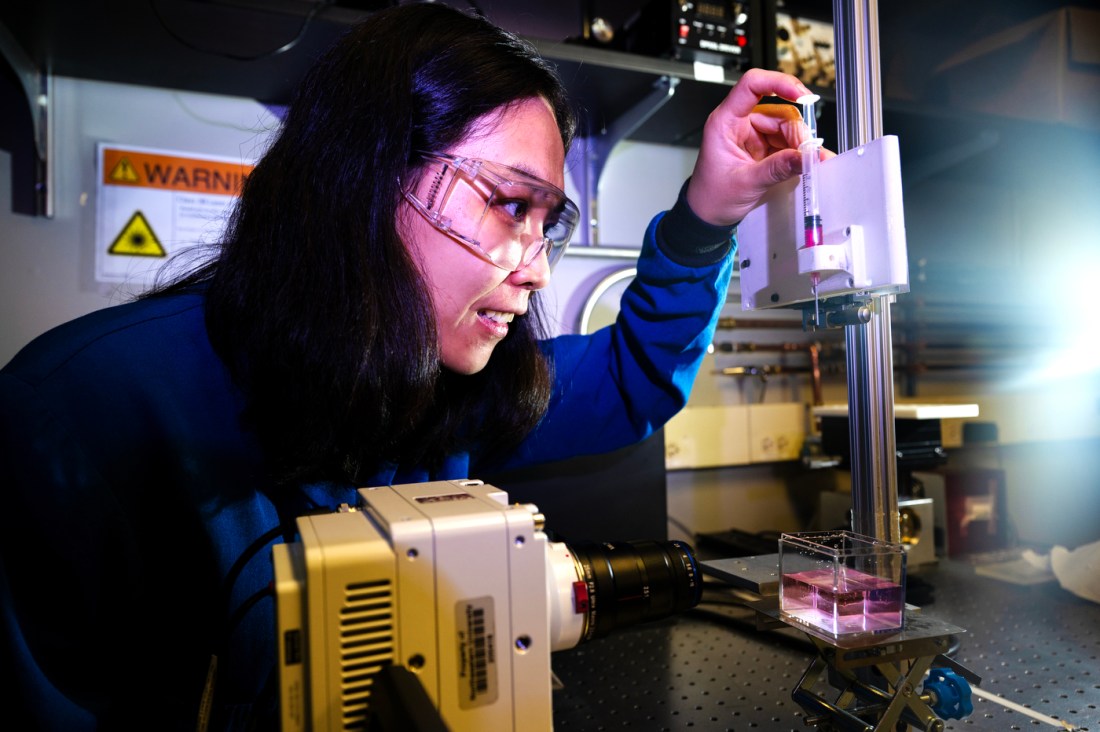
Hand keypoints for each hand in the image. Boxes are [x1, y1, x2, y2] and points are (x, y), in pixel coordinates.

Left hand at [686, 68, 828, 226]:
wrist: (707, 215)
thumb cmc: (712, 197)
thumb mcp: (745, 183)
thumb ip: (776, 169)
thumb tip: (805, 157)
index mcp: (725, 122)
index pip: (752, 85)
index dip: (779, 83)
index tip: (802, 96)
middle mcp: (740, 123)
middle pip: (779, 111)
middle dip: (797, 132)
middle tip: (807, 154)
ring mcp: (753, 134)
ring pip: (787, 127)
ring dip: (800, 143)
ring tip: (806, 162)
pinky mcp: (762, 148)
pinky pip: (787, 142)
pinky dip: (797, 152)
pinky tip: (804, 163)